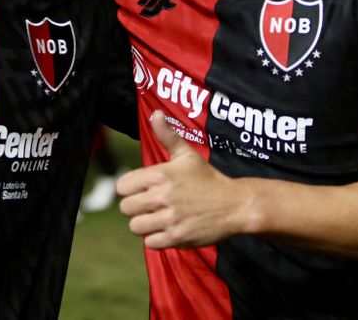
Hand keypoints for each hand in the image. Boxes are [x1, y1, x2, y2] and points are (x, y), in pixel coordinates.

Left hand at [116, 110, 241, 248]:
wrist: (235, 204)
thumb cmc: (208, 179)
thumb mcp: (187, 154)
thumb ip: (167, 135)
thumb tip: (155, 114)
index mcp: (160, 174)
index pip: (122, 186)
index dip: (130, 188)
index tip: (142, 189)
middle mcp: (162, 196)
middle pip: (125, 208)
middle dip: (136, 207)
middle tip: (151, 205)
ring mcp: (170, 218)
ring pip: (135, 227)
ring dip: (145, 224)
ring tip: (158, 218)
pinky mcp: (177, 237)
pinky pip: (150, 243)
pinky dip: (157, 239)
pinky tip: (168, 229)